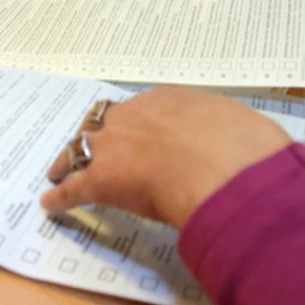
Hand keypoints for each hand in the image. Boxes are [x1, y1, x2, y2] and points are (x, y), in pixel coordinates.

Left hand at [41, 87, 290, 228]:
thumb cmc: (241, 147)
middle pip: (105, 119)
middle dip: (97, 133)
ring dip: (70, 158)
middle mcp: (136, 114)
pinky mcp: (100, 179)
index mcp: (171, 100)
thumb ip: (235, 134)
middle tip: (91, 146)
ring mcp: (114, 144)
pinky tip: (51, 204)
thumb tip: (253, 145)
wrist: (219, 167)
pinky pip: (73, 187)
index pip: (146, 108)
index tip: (139, 134)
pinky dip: (61, 196)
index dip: (138, 123)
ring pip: (81, 147)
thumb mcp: (242, 127)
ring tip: (58, 170)